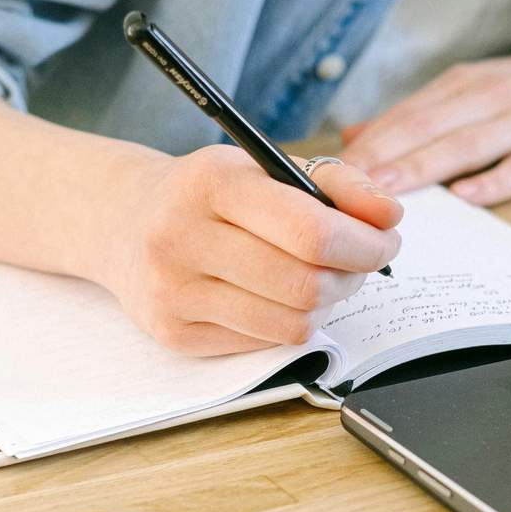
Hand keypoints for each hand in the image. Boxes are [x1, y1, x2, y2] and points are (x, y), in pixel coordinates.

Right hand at [101, 146, 401, 355]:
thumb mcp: (262, 168)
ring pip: (291, 325)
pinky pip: (264, 344)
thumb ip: (334, 183)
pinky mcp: (175, 334)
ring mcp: (175, 293)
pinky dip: (286, 324)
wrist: (121, 223)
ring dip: (324, 306)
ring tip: (321, 281)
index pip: (311, 231)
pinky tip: (278, 300)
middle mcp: (183, 238)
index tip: (385, 240)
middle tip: (359, 265)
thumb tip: (389, 216)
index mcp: (211, 184)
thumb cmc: (206, 196)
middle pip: (306, 285)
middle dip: (352, 278)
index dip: (364, 244)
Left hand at [340, 28, 510, 205]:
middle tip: (339, 191)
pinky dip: (495, 181)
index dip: (363, 147)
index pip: (403, 117)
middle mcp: (491, 96)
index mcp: (465, 86)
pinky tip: (467, 197)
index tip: (324, 176)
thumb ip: (419, 116)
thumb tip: (356, 137)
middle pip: (425, 128)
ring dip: (422, 168)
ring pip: (466, 144)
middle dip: (379, 159)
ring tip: (385, 194)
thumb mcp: (477, 91)